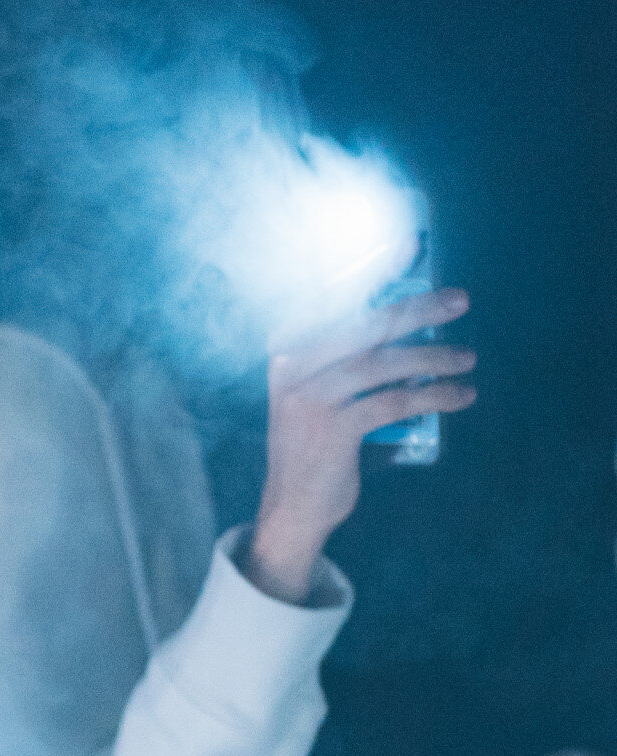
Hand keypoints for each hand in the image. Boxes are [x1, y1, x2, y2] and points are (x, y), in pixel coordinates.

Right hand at [244, 288, 476, 603]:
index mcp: (287, 352)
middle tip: (459, 300)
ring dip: (434, 357)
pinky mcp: (332, 429)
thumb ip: (347, 361)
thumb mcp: (320, 396)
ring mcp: (310, 399)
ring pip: (384, 363)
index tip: (413, 246)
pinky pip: (394, 401)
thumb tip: (410, 323)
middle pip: (366, 324)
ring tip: (467, 359)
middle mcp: (293, 368)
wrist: (292, 509)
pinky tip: (460, 395)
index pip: (335, 299)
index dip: (376, 270)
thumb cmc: (315, 447)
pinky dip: (433, 395)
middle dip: (419, 308)